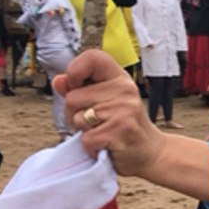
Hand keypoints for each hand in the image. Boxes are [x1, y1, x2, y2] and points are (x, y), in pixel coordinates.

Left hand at [55, 49, 167, 175]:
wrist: (149, 151)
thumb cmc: (122, 125)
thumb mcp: (103, 101)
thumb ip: (78, 89)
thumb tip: (59, 80)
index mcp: (119, 77)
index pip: (92, 57)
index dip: (75, 71)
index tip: (77, 86)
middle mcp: (124, 89)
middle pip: (73, 97)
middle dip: (73, 114)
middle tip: (94, 122)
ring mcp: (124, 109)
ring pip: (78, 119)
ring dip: (83, 131)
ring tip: (102, 132)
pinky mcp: (121, 130)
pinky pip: (87, 139)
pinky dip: (90, 148)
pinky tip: (105, 145)